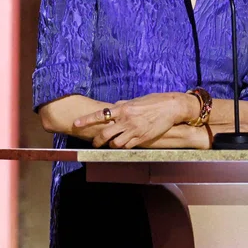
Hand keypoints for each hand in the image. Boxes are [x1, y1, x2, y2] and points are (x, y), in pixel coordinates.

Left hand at [76, 92, 196, 148]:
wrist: (170, 108)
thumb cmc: (154, 101)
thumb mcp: (136, 100)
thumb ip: (123, 105)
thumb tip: (114, 107)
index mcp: (123, 108)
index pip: (100, 115)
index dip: (86, 120)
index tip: (76, 123)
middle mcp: (126, 120)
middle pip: (105, 134)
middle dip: (97, 140)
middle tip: (95, 142)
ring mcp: (134, 130)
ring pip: (115, 143)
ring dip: (112, 144)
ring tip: (112, 143)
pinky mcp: (142, 139)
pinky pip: (127, 146)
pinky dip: (123, 146)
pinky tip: (125, 143)